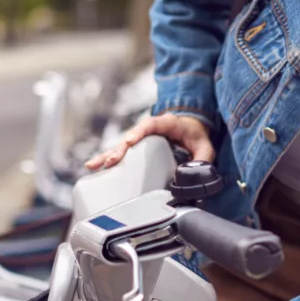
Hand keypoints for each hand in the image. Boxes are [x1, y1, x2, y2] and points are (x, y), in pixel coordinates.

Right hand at [85, 114, 213, 170]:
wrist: (192, 128)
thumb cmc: (196, 136)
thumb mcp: (205, 147)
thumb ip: (202, 159)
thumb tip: (191, 176)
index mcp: (167, 123)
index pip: (150, 124)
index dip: (138, 131)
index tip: (129, 141)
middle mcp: (149, 129)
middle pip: (131, 136)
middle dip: (120, 148)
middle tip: (111, 160)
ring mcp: (141, 138)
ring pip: (122, 145)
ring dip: (108, 155)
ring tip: (94, 165)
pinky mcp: (138, 148)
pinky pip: (122, 153)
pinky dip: (109, 159)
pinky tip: (95, 167)